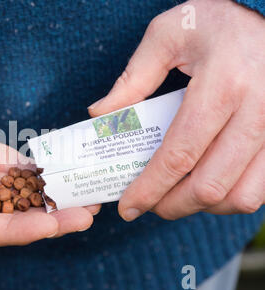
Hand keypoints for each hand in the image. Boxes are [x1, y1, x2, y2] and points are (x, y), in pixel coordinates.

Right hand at [0, 107, 97, 247]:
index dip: (15, 230)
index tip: (49, 226)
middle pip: (12, 215)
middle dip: (49, 216)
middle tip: (86, 213)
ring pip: (20, 189)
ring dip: (52, 192)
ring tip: (86, 189)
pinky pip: (16, 161)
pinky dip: (39, 164)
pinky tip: (63, 163)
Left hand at [88, 0, 263, 220]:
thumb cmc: (214, 22)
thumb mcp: (167, 34)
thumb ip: (132, 77)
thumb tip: (100, 115)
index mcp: (223, 85)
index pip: (179, 155)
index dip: (149, 188)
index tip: (128, 205)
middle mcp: (258, 112)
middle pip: (210, 185)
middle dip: (171, 205)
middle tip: (147, 204)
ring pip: (240, 196)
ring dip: (201, 207)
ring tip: (174, 196)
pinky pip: (261, 188)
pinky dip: (229, 197)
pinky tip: (205, 184)